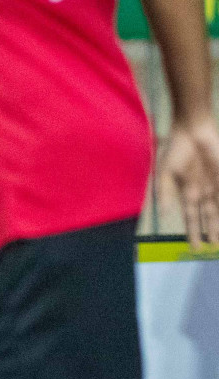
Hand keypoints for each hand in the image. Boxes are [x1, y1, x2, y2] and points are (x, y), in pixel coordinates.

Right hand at [160, 116, 218, 248]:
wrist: (192, 130)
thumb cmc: (176, 149)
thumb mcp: (165, 172)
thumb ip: (164, 192)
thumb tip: (163, 213)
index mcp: (187, 191)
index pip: (191, 216)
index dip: (193, 232)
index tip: (195, 248)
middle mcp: (203, 191)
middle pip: (208, 216)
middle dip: (210, 231)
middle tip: (213, 246)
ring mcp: (215, 185)